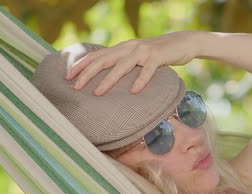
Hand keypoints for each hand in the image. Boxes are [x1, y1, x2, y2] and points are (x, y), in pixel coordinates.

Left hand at [65, 31, 200, 94]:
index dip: (81, 65)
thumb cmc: (159, 54)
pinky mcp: (158, 57)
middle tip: (74, 86)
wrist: (184, 42)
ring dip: (108, 80)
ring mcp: (143, 51)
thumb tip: (108, 77)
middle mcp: (129, 47)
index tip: (67, 77)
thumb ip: (125, 62)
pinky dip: (140, 81)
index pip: (97, 55)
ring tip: (97, 93)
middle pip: (104, 60)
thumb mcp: (138, 56)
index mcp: (122, 48)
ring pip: (122, 66)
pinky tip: (133, 92)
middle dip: (87, 73)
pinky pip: (147, 70)